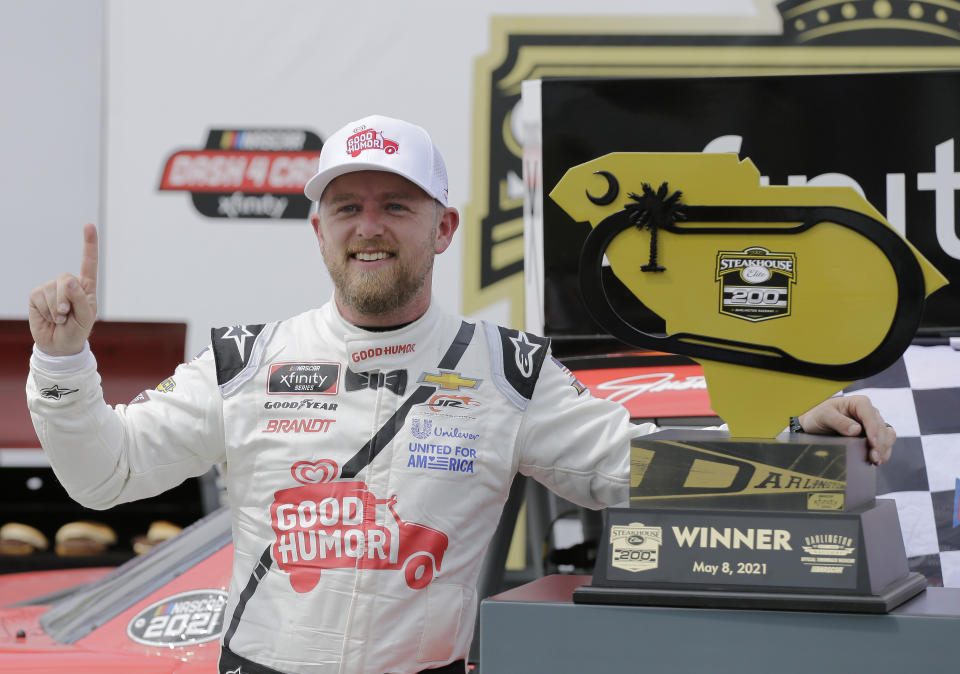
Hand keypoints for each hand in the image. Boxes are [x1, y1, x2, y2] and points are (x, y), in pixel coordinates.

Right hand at [28, 224, 98, 355]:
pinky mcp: (37, 295)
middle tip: (68, 315)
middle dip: (67, 300)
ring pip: (52, 289)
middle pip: (66, 279)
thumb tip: (69, 280)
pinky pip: (40, 296)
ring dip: (56, 308)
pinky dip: (46, 310)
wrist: (60, 345)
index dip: (89, 244)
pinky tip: (50, 317)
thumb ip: (80, 299)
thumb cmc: (77, 330)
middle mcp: (68, 284)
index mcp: (86, 287)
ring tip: (60, 318)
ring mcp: (51, 289)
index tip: (89, 225)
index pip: (88, 263)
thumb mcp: (85, 317)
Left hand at [797, 395, 895, 464]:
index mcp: (859, 403)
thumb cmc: (818, 415)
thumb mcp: (824, 415)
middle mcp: (869, 412)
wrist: (814, 424)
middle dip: (879, 443)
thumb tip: (856, 430)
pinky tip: (878, 460)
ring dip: (884, 449)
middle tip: (873, 457)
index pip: (870, 415)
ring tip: (876, 460)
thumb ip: (838, 421)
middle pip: (881, 427)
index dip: (873, 429)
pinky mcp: (873, 435)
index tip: (872, 442)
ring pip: (887, 436)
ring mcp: (873, 424)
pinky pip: (886, 443)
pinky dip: (884, 452)